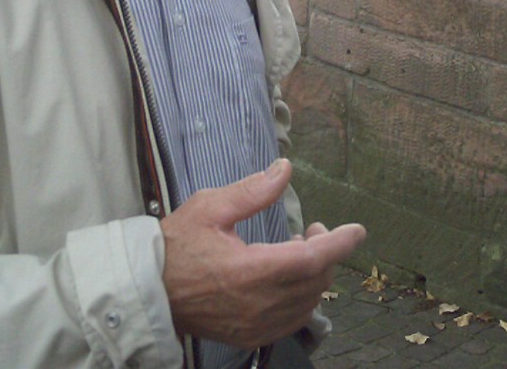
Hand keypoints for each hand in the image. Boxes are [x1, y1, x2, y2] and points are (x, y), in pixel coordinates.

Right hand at [160, 158, 365, 348]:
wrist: (148, 291)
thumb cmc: (175, 245)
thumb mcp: (210, 207)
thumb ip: (253, 191)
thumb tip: (285, 169)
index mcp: (248, 270)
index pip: (311, 260)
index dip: (339, 244)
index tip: (358, 230)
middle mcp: (256, 304)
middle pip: (315, 281)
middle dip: (327, 253)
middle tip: (316, 229)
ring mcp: (254, 325)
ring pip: (308, 302)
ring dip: (315, 275)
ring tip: (299, 250)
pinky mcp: (249, 337)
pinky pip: (292, 320)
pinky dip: (302, 298)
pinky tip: (289, 278)